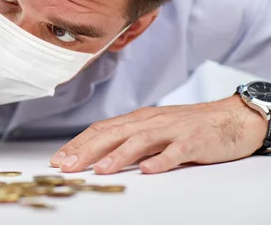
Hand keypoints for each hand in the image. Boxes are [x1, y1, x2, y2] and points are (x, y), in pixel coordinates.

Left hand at [50, 95, 267, 173]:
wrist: (231, 117)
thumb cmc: (189, 126)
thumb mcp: (154, 129)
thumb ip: (129, 140)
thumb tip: (98, 154)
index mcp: (138, 119)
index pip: (101, 130)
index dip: (77, 144)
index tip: (58, 159)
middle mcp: (150, 121)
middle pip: (112, 134)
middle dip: (86, 151)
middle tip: (67, 167)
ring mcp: (172, 130)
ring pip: (140, 141)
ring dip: (117, 156)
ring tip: (99, 170)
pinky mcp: (194, 141)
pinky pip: (176, 152)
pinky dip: (161, 161)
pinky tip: (148, 171)